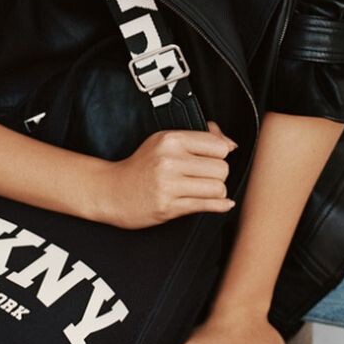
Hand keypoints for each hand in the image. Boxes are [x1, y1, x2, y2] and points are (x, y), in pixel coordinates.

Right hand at [96, 120, 237, 229]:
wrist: (113, 190)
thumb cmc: (141, 166)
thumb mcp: (165, 140)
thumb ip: (199, 137)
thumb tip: (231, 144)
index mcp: (171, 140)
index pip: (218, 146)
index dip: (220, 153)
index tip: (212, 158)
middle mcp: (170, 160)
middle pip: (221, 168)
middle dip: (218, 174)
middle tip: (206, 176)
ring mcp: (168, 185)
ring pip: (218, 188)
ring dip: (216, 191)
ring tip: (204, 189)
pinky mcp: (168, 207)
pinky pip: (206, 206)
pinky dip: (218, 205)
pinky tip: (220, 203)